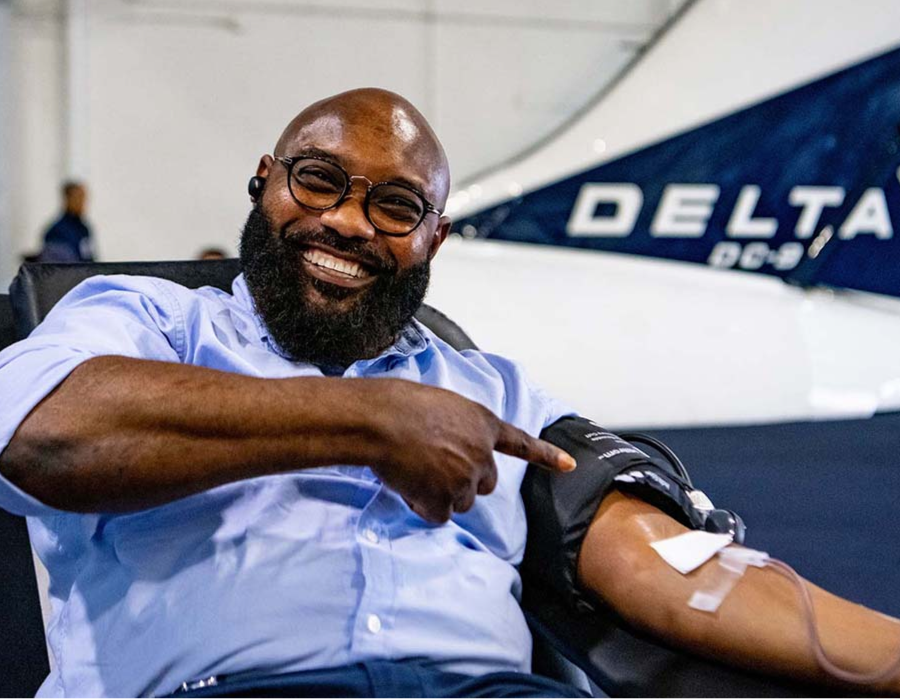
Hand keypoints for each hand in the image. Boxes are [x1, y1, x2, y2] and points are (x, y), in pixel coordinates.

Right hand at [369, 380, 575, 522]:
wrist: (381, 420)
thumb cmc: (401, 405)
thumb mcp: (442, 405)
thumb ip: (457, 428)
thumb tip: (445, 448)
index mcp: (483, 424)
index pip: (521, 444)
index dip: (546, 456)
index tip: (569, 465)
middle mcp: (482, 454)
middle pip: (484, 483)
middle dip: (463, 481)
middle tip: (432, 466)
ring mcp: (466, 479)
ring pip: (460, 501)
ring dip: (441, 494)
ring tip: (414, 470)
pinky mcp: (446, 500)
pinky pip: (438, 514)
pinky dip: (424, 506)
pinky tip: (409, 485)